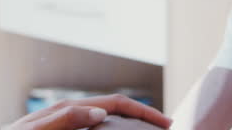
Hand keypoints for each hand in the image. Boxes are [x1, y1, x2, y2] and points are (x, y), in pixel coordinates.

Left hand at [3, 94, 171, 129]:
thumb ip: (66, 119)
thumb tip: (101, 113)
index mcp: (70, 108)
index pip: (117, 103)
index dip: (144, 111)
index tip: (166, 123)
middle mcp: (71, 112)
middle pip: (117, 109)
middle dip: (143, 116)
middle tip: (165, 128)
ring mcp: (68, 123)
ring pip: (108, 120)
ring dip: (129, 123)